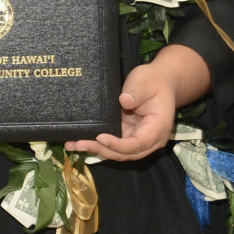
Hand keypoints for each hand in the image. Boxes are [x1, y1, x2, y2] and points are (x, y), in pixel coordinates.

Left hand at [64, 44, 210, 161]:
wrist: (160, 82)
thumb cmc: (153, 80)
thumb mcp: (145, 82)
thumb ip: (136, 92)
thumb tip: (124, 101)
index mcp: (158, 128)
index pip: (137, 144)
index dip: (118, 145)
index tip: (100, 138)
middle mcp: (149, 139)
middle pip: (126, 153)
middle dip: (102, 150)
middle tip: (80, 144)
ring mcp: (138, 138)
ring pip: (118, 152)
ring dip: (96, 149)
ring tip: (73, 145)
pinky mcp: (128, 134)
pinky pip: (114, 144)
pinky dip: (98, 143)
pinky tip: (79, 140)